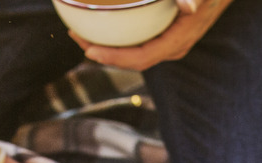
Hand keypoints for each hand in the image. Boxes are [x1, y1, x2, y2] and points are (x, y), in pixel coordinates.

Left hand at [74, 0, 229, 70]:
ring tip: (78, 29)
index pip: (141, 57)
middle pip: (129, 59)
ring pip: (129, 50)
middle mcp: (169, 48)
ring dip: (103, 43)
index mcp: (176, 42)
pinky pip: (134, 40)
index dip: (113, 58)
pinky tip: (98, 19)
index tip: (89, 49)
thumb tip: (187, 5)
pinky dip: (114, 33)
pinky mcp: (161, 36)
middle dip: (99, 51)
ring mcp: (165, 43)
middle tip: (74, 34)